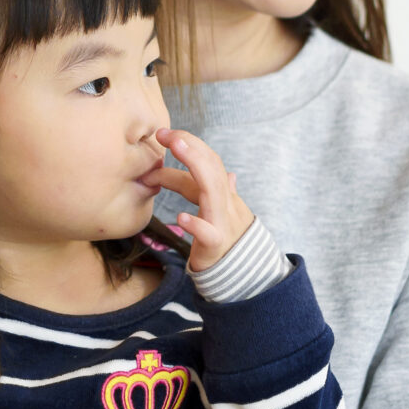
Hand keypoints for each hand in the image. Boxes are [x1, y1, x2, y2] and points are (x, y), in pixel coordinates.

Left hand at [149, 126, 254, 272]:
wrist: (245, 274)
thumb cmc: (228, 242)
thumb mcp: (225, 213)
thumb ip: (219, 193)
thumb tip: (231, 175)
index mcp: (223, 194)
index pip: (208, 163)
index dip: (189, 146)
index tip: (164, 134)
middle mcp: (225, 203)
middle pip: (211, 168)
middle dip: (189, 146)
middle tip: (163, 134)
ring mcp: (222, 222)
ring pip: (212, 190)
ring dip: (193, 167)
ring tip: (175, 149)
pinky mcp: (216, 246)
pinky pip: (208, 233)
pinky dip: (196, 224)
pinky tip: (181, 218)